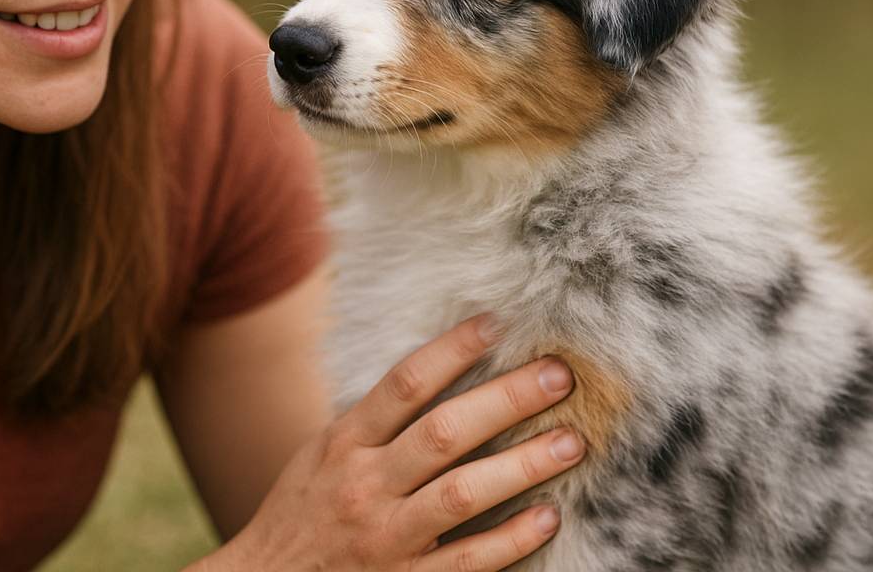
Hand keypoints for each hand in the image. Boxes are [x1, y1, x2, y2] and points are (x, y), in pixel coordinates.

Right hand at [202, 315, 583, 570]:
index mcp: (343, 443)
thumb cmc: (301, 511)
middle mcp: (364, 485)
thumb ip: (373, 421)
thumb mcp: (321, 453)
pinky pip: (468, 561)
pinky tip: (549, 517)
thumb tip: (440, 372)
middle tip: (558, 377)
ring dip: (522, 466)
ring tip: (570, 442)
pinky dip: (511, 539)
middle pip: (444, 433)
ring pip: (463, 494)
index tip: (498, 324)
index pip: (404, 384)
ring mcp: (386, 537)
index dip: (452, 350)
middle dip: (506, 400)